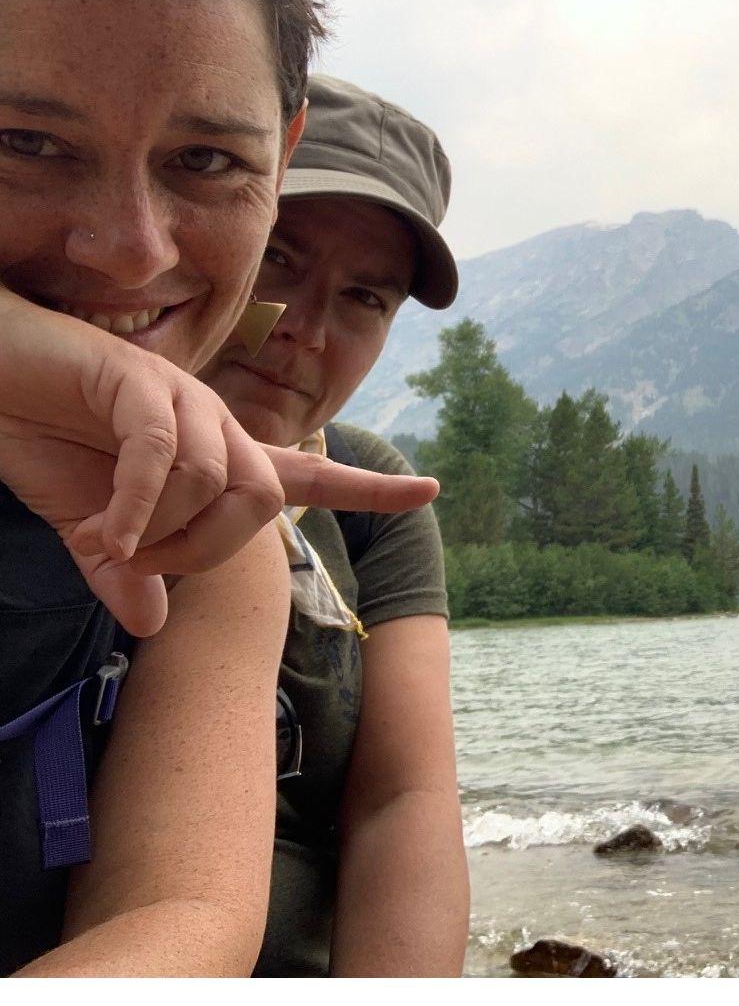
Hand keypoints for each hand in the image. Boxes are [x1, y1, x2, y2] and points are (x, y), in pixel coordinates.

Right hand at [0, 289, 437, 636]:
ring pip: (221, 480)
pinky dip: (137, 507)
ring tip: (105, 544)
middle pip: (266, 500)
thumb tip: (152, 624)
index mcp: (217, 454)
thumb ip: (124, 570)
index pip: (311, 471)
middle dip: (210, 551)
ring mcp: (181, 397)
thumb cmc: (42, 438)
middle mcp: (215, 421)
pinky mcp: (137, 381)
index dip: (370, 486)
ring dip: (165, 532)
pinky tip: (102, 534)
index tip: (430, 491)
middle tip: (142, 567)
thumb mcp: (90, 526)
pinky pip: (164, 455)